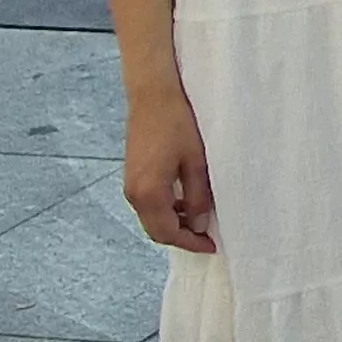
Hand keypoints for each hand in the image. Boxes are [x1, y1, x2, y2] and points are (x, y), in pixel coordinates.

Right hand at [123, 86, 217, 252]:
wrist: (153, 96)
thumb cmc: (177, 124)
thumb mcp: (196, 163)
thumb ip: (197, 198)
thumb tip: (198, 225)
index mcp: (149, 193)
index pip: (167, 233)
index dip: (190, 243)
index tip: (211, 245)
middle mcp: (134, 194)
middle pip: (156, 230)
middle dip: (181, 237)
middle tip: (206, 236)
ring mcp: (130, 184)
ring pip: (151, 218)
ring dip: (173, 223)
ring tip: (199, 218)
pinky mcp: (132, 175)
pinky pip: (148, 204)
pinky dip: (165, 210)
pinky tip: (184, 201)